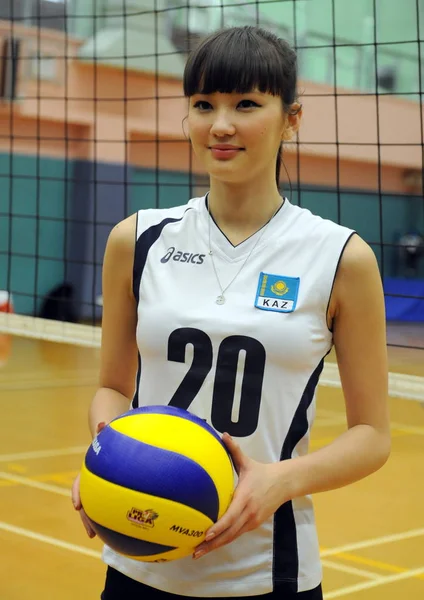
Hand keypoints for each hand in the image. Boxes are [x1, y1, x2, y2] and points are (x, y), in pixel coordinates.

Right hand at [71, 422, 106, 538]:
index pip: (79, 482)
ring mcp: (99, 485)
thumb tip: (101, 424)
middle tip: (91, 532)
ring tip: (96, 536)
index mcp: (90, 468)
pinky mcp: (110, 488)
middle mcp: (92, 479)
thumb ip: (102, 429)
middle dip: (86, 517)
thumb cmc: (106, 431)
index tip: (77, 505)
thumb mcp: (103, 430)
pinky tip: (124, 525)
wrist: (104, 431)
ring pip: (94, 505)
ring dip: (95, 520)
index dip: (77, 494)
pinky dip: (113, 513)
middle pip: (86, 500)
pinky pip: (110, 502)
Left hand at [193, 433, 287, 559]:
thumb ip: (233, 449)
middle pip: (229, 533)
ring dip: (216, 546)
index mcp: (245, 498)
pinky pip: (237, 534)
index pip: (231, 516)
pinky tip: (212, 545)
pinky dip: (224, 541)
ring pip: (232, 537)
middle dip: (212, 544)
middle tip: (195, 551)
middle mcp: (249, 512)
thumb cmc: (261, 472)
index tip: (205, 534)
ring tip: (199, 552)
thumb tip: (223, 434)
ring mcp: (252, 520)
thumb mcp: (247, 461)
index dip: (218, 527)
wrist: (284, 483)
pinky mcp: (254, 524)